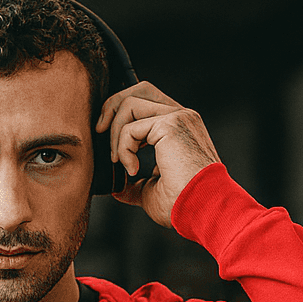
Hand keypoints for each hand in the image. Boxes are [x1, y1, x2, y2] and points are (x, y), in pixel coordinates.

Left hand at [95, 81, 219, 228]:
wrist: (202, 211)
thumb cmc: (184, 206)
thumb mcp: (152, 192)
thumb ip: (135, 185)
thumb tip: (119, 189)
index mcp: (179, 129)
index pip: (146, 103)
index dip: (122, 116)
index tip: (111, 145)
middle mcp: (182, 117)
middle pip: (139, 90)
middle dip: (112, 107)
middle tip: (99, 132)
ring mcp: (178, 117)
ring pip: (131, 103)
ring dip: (114, 132)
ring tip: (118, 161)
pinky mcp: (171, 124)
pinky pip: (131, 127)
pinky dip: (122, 148)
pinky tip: (132, 169)